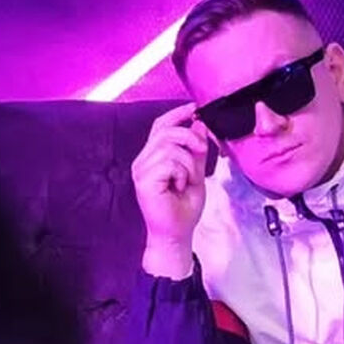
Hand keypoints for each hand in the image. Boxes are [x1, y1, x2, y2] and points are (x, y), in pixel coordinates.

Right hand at [131, 102, 211, 253]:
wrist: (176, 234)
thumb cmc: (183, 208)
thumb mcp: (196, 174)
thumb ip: (196, 151)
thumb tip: (198, 124)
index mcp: (152, 157)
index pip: (160, 125)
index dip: (177, 114)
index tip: (195, 108)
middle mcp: (143, 160)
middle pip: (166, 131)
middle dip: (190, 137)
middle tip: (202, 151)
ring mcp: (141, 170)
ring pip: (170, 146)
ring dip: (188, 163)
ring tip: (187, 181)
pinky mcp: (144, 179)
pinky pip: (169, 162)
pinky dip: (182, 173)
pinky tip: (179, 187)